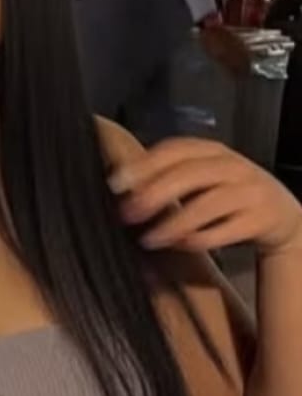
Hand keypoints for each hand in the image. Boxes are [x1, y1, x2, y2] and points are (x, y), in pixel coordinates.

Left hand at [110, 138, 301, 258]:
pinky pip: (227, 230)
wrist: (280, 213)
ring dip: (174, 223)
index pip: (175, 150)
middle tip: (127, 214)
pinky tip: (181, 245)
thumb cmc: (227, 193)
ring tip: (149, 239)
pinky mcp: (261, 218)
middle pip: (190, 174)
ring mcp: (250, 191)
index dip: (144, 165)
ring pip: (208, 204)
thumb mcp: (202, 177)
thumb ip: (167, 177)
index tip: (116, 183)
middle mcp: (232, 166)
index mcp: (212, 150)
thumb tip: (119, 187)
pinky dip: (201, 239)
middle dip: (155, 193)